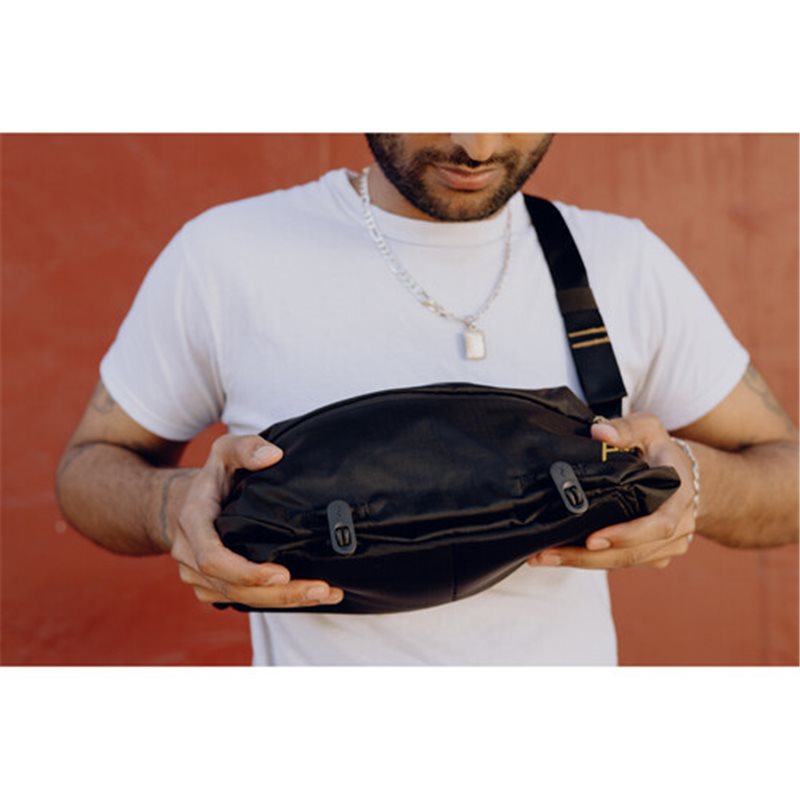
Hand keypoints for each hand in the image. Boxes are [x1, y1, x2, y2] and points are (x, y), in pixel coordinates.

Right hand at [166, 434, 343, 607]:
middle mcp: (189, 556)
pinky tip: (310, 596)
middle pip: (233, 587)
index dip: (246, 571)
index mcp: (192, 523)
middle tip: (320, 589)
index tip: (283, 573)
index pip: (212, 558)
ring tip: (325, 593)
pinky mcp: (212, 588)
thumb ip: (247, 448)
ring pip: (240, 599)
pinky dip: (276, 602)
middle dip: (279, 594)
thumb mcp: (225, 451)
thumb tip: (274, 455)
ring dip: (284, 602)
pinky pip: (242, 601)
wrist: (187, 501)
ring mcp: (198, 577)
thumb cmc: (214, 476)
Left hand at [527, 413, 696, 569]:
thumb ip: (625, 428)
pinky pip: (622, 561)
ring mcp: (669, 544)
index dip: (627, 535)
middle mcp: (679, 525)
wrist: (681, 472)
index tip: (592, 539)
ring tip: (545, 556)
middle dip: (589, 557)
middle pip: (634, 552)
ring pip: (625, 561)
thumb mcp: (647, 428)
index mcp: (679, 495)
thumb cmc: (659, 448)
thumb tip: (600, 433)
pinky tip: (560, 555)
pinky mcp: (654, 554)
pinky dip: (591, 561)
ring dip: (583, 562)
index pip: (660, 524)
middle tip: (549, 553)